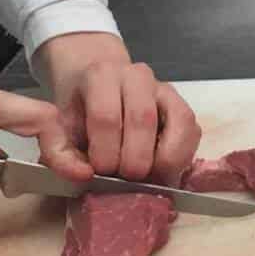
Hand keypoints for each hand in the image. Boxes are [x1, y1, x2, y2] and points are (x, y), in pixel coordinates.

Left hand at [34, 33, 200, 184]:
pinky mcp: (183, 106)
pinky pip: (193, 132)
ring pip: (179, 123)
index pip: (106, 116)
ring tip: (147, 179)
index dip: (104, 152)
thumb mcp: (61, 127)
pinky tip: (162, 171)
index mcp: (101, 75)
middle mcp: (137, 76)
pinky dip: (182, 158)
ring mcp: (165, 89)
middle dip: (133, 160)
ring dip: (165, 160)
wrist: (99, 85)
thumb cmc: (81, 110)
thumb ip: (62, 153)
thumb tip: (83, 176)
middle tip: (123, 180)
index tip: (98, 172)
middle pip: (142, 120)